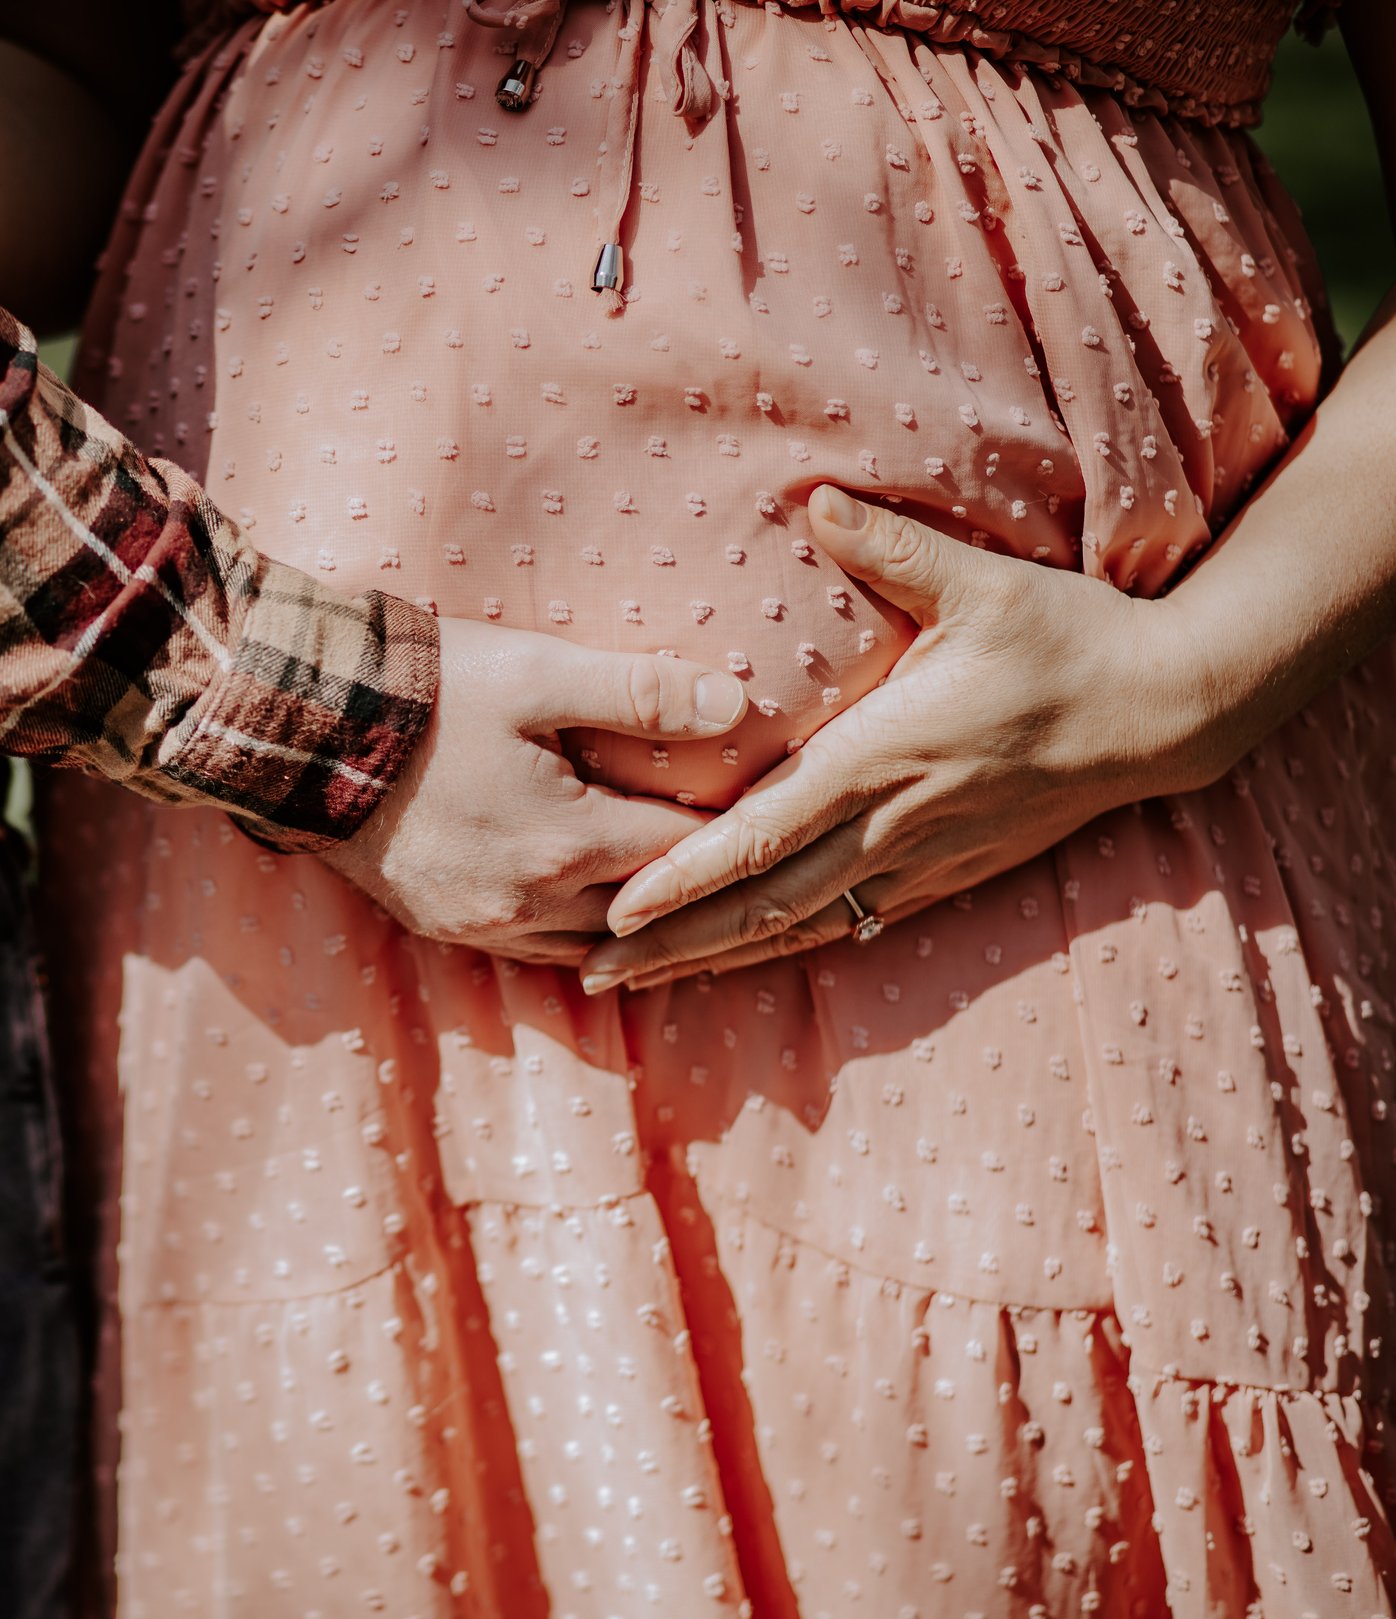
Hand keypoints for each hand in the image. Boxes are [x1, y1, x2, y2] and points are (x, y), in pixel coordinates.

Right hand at [319, 619, 750, 964]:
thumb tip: (734, 705)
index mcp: (567, 842)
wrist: (297, 731)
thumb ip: (639, 690)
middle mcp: (530, 903)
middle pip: (648, 914)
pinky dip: (578, 934)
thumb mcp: (535, 672)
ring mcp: (481, 923)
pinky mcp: (440, 924)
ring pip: (592, 947)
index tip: (771, 808)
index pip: (687, 854)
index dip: (735, 831)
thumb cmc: (423, 692)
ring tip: (677, 894)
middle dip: (696, 888)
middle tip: (744, 862)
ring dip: (636, 922)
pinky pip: (534, 950)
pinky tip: (592, 908)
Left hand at [577, 486, 1226, 991]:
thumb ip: (891, 549)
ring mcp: (919, 861)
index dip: (684, 876)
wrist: (1166, 711)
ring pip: (796, 929)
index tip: (616, 907)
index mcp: (881, 759)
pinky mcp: (944, 877)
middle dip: (672, 940)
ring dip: (712, 958)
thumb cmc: (1070, 640)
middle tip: (591, 968)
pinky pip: (845, 927)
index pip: (762, 834)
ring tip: (634, 981)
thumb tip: (816, 498)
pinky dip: (778, 950)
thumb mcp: (984, 584)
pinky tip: (727, 963)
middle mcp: (891, 825)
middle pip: (761, 904)